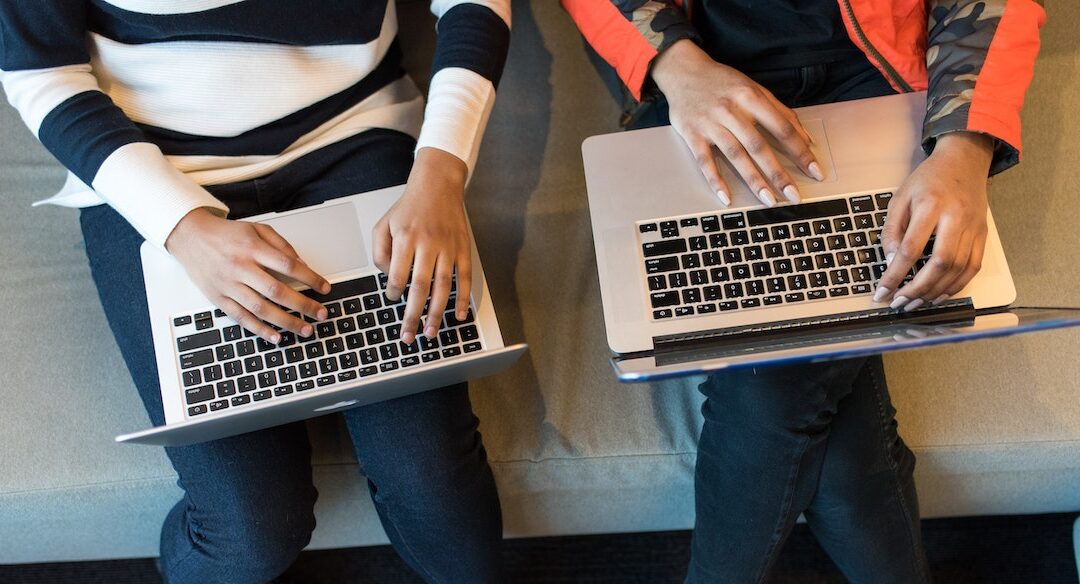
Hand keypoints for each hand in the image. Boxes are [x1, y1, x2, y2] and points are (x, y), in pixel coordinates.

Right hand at [165, 208, 330, 342]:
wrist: (190, 236)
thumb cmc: (226, 234)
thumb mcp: (256, 229)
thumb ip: (281, 245)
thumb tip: (302, 264)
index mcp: (252, 248)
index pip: (288, 265)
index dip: (310, 278)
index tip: (325, 288)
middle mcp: (240, 267)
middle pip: (277, 291)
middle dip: (303, 305)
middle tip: (322, 314)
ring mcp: (228, 285)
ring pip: (260, 309)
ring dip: (286, 322)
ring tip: (305, 329)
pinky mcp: (218, 298)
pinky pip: (241, 318)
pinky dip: (260, 330)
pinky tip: (276, 337)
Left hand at [373, 147, 471, 345]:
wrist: (438, 185)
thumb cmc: (409, 207)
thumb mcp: (383, 224)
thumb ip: (380, 252)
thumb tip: (388, 278)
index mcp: (406, 238)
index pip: (398, 274)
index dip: (393, 292)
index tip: (391, 298)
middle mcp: (428, 244)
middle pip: (420, 287)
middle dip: (413, 315)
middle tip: (408, 336)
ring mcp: (448, 248)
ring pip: (443, 287)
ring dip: (436, 313)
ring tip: (430, 332)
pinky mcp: (463, 249)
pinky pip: (464, 278)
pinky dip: (462, 299)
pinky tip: (458, 315)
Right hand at [650, 39, 823, 206]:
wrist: (683, 71)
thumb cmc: (722, 82)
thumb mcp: (754, 88)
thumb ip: (780, 111)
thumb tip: (806, 138)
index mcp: (751, 97)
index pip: (782, 128)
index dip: (800, 151)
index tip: (814, 170)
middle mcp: (731, 111)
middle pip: (759, 146)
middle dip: (778, 173)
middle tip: (794, 195)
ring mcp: (710, 124)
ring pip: (735, 155)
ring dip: (753, 180)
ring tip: (768, 200)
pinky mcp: (692, 134)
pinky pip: (705, 160)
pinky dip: (715, 179)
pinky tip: (726, 197)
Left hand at [875, 132, 994, 310]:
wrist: (964, 161)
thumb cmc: (928, 179)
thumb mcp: (900, 198)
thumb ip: (893, 231)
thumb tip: (892, 262)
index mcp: (931, 206)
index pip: (911, 249)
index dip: (895, 275)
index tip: (882, 292)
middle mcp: (956, 218)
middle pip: (940, 263)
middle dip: (918, 289)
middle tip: (899, 304)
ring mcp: (973, 227)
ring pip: (958, 269)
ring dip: (935, 292)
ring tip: (915, 303)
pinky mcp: (983, 234)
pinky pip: (973, 267)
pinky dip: (957, 285)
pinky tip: (940, 295)